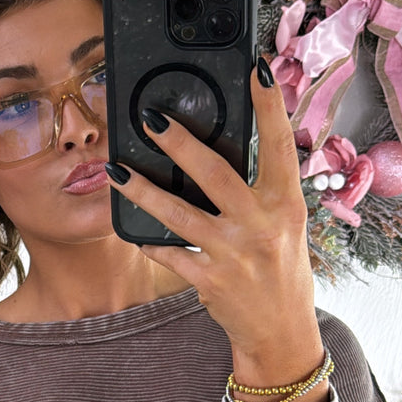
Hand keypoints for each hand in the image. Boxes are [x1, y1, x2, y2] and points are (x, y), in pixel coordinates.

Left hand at [107, 59, 315, 358]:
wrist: (280, 331)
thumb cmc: (281, 269)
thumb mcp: (284, 225)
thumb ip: (262, 190)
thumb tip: (231, 148)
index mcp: (285, 204)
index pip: (279, 145)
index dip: (269, 106)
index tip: (256, 70)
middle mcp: (260, 225)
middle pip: (214, 172)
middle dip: (180, 141)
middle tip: (151, 117)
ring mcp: (232, 254)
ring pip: (178, 214)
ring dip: (142, 189)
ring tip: (115, 170)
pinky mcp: (208, 280)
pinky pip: (168, 253)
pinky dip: (148, 240)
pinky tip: (129, 227)